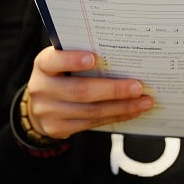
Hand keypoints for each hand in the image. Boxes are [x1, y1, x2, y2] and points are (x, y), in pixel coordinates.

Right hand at [25, 47, 152, 139]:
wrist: (40, 103)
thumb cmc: (61, 73)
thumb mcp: (63, 60)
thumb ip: (81, 55)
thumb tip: (121, 55)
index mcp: (43, 65)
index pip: (54, 61)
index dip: (72, 60)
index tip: (93, 58)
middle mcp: (42, 88)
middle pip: (80, 91)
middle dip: (113, 90)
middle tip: (138, 87)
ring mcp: (48, 111)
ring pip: (90, 111)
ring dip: (121, 107)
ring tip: (143, 102)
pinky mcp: (57, 128)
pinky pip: (91, 123)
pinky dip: (115, 117)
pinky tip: (131, 111)